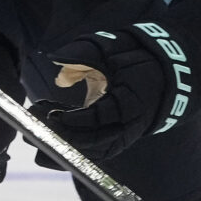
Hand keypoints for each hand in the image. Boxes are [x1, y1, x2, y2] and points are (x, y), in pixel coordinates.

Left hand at [37, 20, 200, 159]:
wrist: (167, 72)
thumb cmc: (136, 57)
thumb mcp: (112, 48)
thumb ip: (84, 53)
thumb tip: (56, 63)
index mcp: (133, 99)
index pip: (102, 117)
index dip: (76, 119)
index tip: (52, 114)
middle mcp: (133, 122)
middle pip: (98, 142)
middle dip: (64, 139)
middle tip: (33, 130)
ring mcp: (127, 132)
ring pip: (96, 152)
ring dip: (65, 148)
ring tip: (34, 137)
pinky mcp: (120, 136)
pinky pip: (97, 151)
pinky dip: (73, 149)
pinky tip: (50, 138)